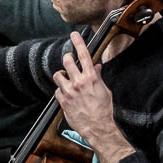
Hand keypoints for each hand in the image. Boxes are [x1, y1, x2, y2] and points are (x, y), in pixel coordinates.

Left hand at [53, 31, 129, 162]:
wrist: (98, 127)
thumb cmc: (104, 109)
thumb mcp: (105, 90)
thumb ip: (98, 77)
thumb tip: (95, 67)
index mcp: (91, 78)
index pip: (84, 55)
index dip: (78, 42)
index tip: (74, 34)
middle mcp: (79, 82)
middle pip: (67, 61)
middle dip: (67, 59)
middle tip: (69, 62)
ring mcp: (69, 91)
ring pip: (58, 75)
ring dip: (61, 76)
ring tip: (66, 80)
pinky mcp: (63, 101)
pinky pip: (57, 91)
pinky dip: (60, 91)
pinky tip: (66, 95)